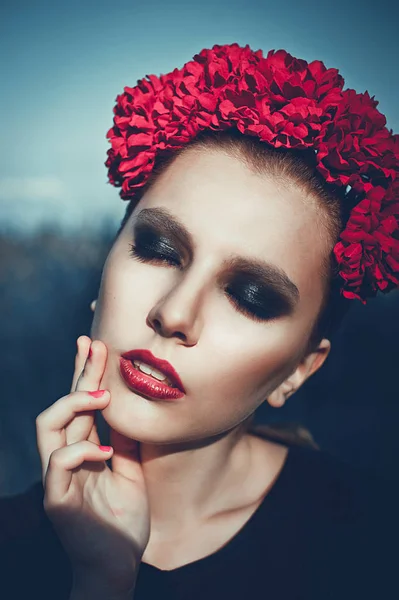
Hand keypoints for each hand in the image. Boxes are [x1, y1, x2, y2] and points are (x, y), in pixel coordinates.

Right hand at [36, 336, 150, 593]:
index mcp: (83, 450)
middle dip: (78, 373)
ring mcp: (57, 478)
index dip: (85, 374)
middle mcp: (65, 458)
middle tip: (93, 345)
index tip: (98, 345)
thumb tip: (129, 407)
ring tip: (103, 396)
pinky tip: (105, 451)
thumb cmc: (123, 520)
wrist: (118, 565)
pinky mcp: (57, 499)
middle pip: (62, 405)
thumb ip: (124, 441)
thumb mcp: (130, 470)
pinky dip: (81, 450)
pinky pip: (58, 464)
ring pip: (47, 426)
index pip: (79, 405)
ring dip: (74, 404)